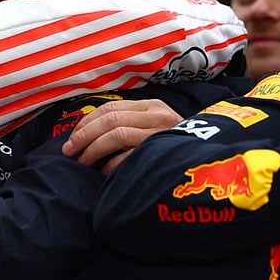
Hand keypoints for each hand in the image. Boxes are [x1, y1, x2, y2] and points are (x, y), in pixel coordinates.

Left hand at [62, 98, 182, 174]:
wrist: (209, 161)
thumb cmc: (173, 148)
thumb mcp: (154, 128)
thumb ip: (129, 125)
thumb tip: (88, 134)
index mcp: (151, 106)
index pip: (110, 108)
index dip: (86, 122)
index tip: (72, 136)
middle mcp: (157, 116)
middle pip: (110, 120)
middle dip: (84, 135)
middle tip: (69, 151)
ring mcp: (161, 134)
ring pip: (116, 135)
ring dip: (93, 149)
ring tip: (83, 162)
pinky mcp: (162, 153)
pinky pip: (128, 157)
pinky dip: (111, 165)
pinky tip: (104, 172)